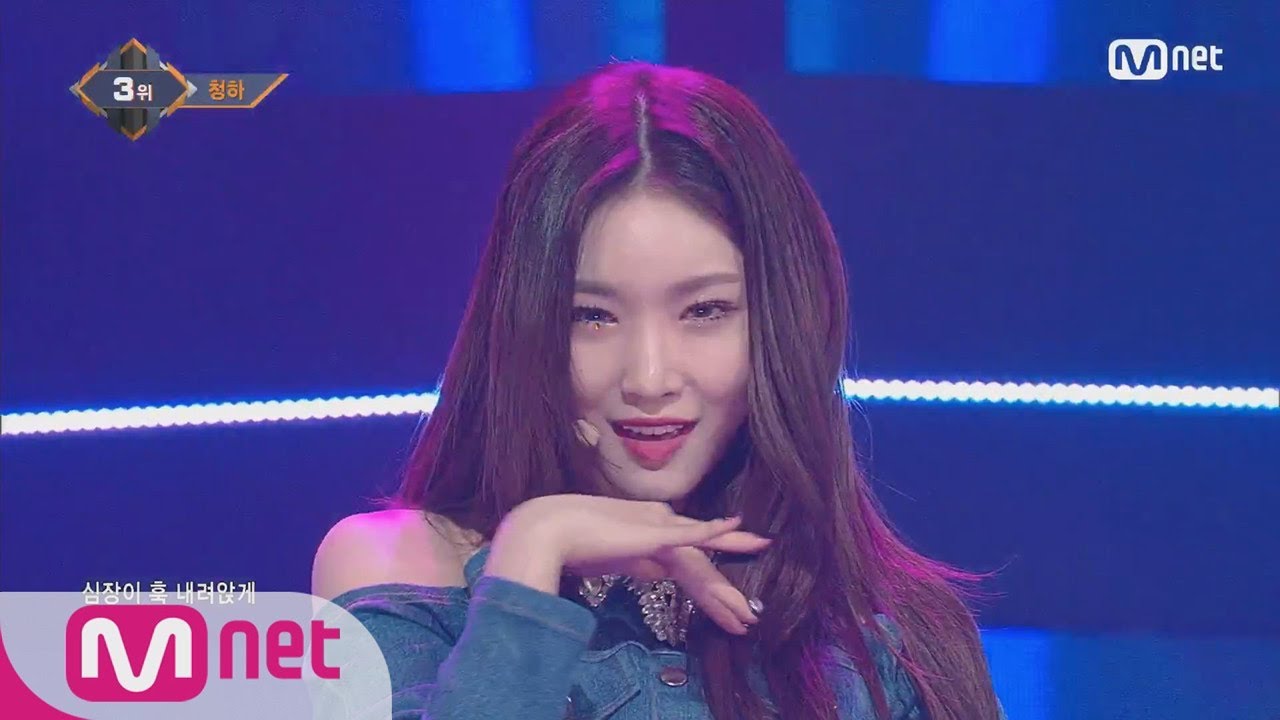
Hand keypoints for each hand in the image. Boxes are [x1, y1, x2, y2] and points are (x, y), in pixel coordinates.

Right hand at [486, 494, 770, 634]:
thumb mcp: (608, 560)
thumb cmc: (568, 544)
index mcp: (649, 535)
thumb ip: (632, 563)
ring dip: (721, 591)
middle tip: (746, 620)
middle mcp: (659, 526)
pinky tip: (737, 528)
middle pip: (699, 567)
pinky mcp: (653, 532)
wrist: (548, 529)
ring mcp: (658, 527)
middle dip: (721, 596)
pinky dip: (714, 531)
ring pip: (699, 564)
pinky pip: (690, 535)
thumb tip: (653, 572)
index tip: (726, 613)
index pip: (687, 566)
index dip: (708, 590)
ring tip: (745, 614)